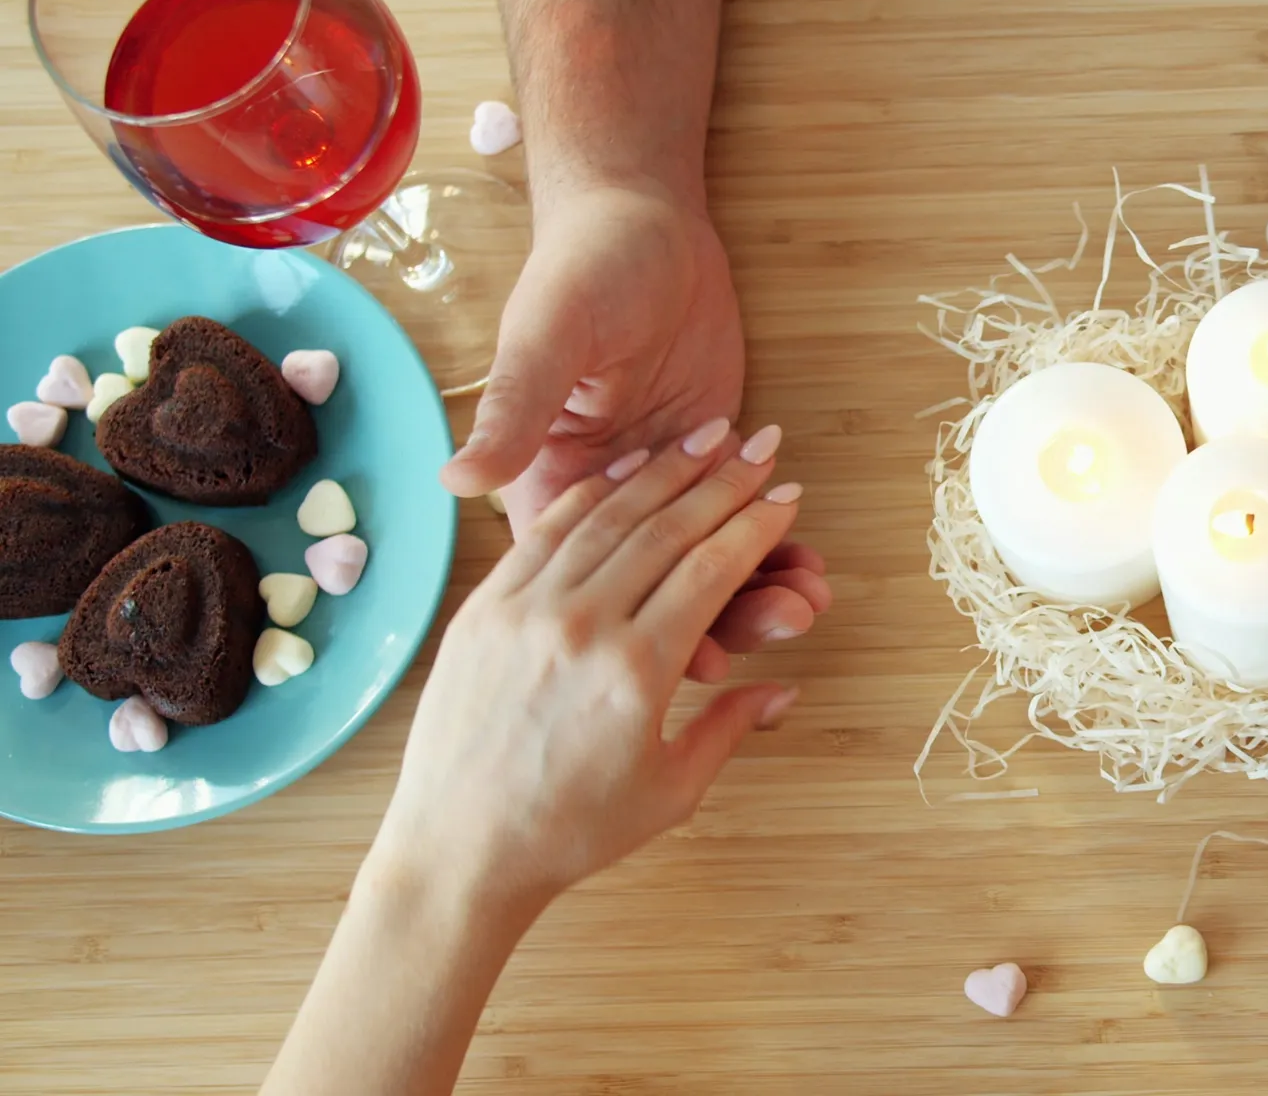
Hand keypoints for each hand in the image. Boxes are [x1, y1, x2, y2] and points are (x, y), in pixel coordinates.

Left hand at [382, 418, 805, 908]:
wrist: (459, 850)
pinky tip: (626, 471)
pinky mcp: (483, 608)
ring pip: (607, 517)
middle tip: (763, 443)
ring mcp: (525, 610)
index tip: (787, 494)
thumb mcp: (671, 790)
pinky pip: (545, 533)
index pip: (712, 569)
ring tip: (705, 437)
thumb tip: (783, 690)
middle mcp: (582, 626)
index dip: (756, 525)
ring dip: (662, 470)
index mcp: (638, 671)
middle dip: (723, 479)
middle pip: (667, 527)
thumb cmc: (570, 831)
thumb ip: (730, 727)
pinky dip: (591, 494)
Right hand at [439, 183, 821, 669]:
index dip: (636, 631)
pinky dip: (775, 552)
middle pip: (659, 588)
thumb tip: (460, 476)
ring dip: (759, 591)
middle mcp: (608, 499)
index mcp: (550, 483)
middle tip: (788, 619)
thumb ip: (515, 408)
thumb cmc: (582, 270)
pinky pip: (740, 529)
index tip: (695, 662)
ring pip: (705, 569)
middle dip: (725, 614)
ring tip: (811, 598)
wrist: (645, 223)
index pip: (590, 581)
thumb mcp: (547, 335)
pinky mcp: (712, 468)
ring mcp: (666, 488)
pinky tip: (813, 566)